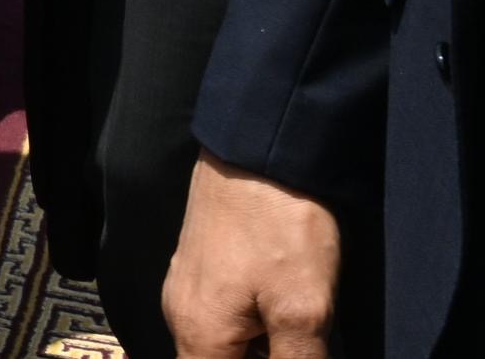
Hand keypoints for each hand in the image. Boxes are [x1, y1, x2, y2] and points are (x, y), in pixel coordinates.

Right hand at [164, 154, 339, 358]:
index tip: (292, 354)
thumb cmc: (279, 226)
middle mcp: (181, 315)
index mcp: (199, 334)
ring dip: (259, 348)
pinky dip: (252, 328)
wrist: (258, 148)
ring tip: (298, 329)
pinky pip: (220, 318)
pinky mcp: (199, 265)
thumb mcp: (303, 309)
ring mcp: (186, 286)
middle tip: (301, 343)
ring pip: (220, 345)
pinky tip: (283, 309)